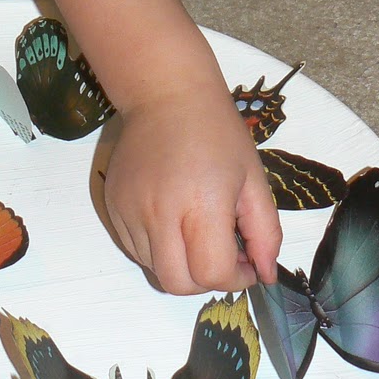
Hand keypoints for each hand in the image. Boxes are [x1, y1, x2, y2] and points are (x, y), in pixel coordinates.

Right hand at [102, 87, 280, 295]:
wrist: (166, 94)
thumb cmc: (217, 133)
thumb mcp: (254, 179)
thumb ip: (265, 233)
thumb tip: (265, 275)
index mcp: (201, 203)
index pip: (212, 273)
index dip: (235, 279)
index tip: (245, 262)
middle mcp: (159, 212)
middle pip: (178, 284)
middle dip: (205, 281)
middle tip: (221, 255)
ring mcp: (130, 210)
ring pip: (154, 270)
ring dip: (181, 265)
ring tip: (196, 231)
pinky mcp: (113, 206)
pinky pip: (136, 250)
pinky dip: (158, 249)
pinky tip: (173, 219)